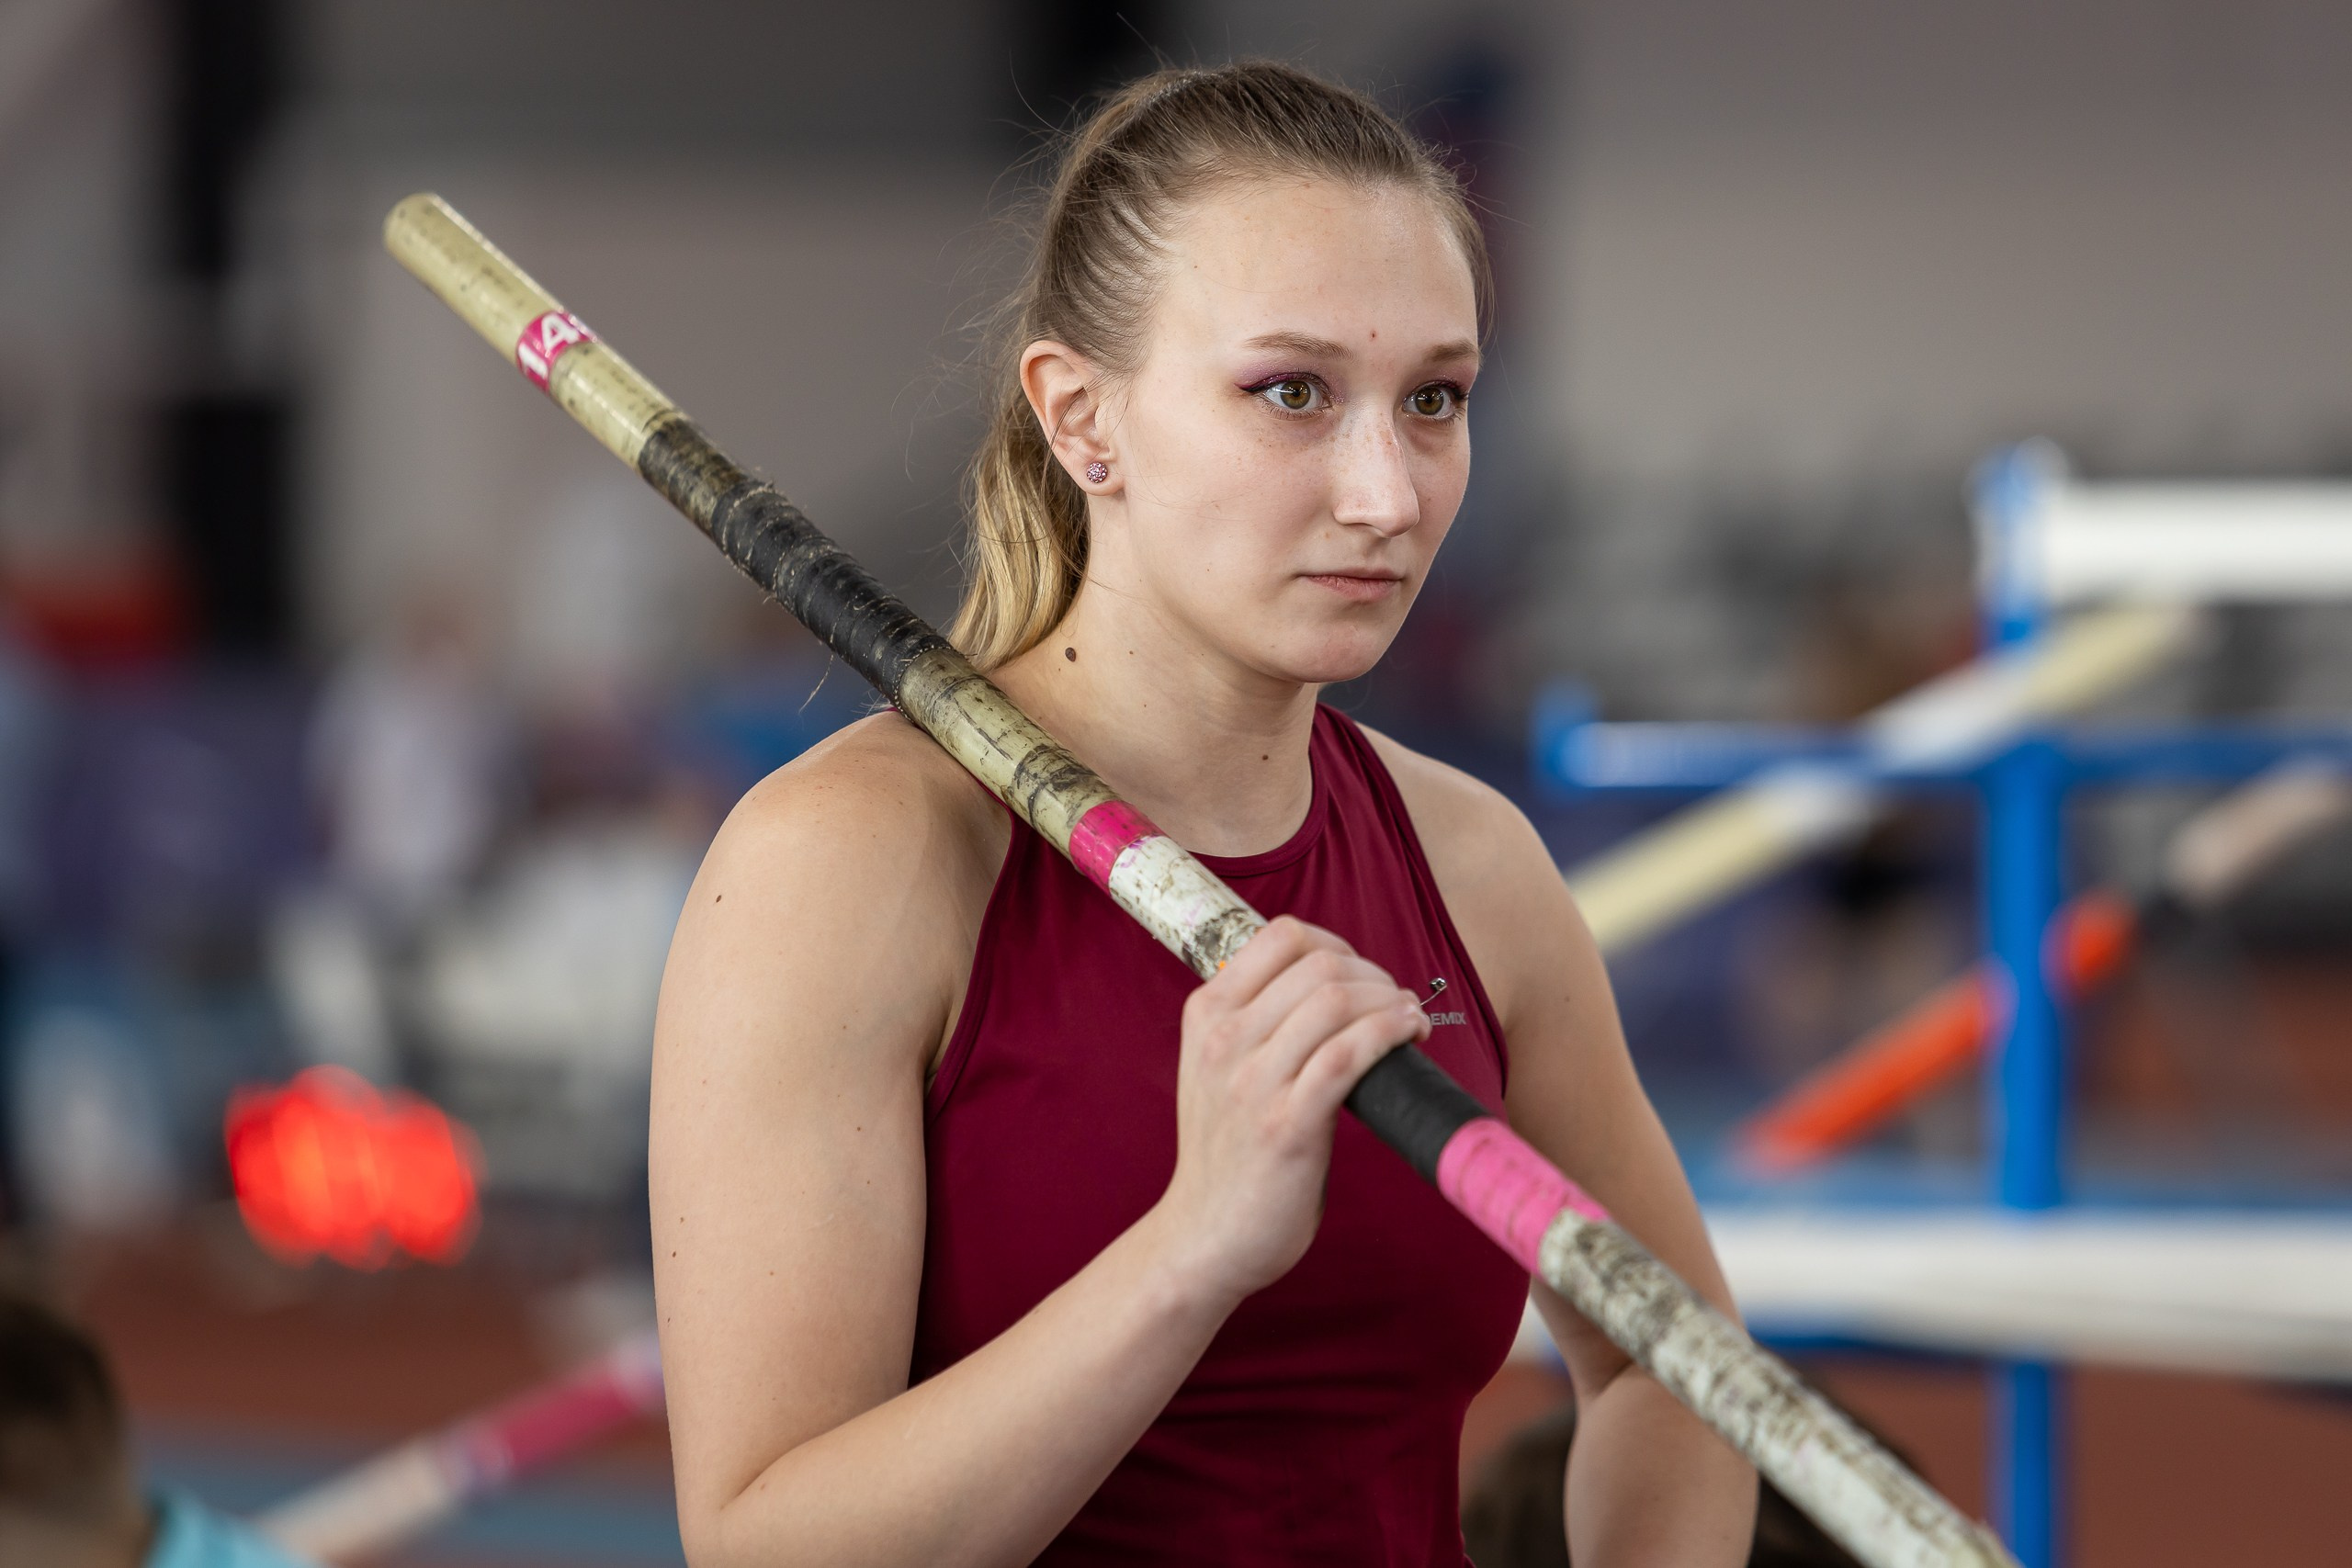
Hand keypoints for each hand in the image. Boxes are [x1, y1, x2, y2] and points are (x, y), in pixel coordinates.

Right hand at [1152, 916, 1429, 1305]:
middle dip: (1373, 974)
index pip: (1281, 936)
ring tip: (1407, 1021)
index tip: (1359, 974)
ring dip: (1390, 1001)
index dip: (1336, 944)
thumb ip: (1254, 1022)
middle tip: (1393, 1003)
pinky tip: (1408, 1037)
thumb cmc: (1225, 1152)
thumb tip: (1332, 984)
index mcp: (1205, 1014)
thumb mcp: (1216, 1068)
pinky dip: (1390, 1033)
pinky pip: (1350, 1054)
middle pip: (1320, 964)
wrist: (1203, 1235)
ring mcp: (1252, 1082)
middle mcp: (1223, 1039)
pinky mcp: (1287, 1125)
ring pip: (1339, 1000)